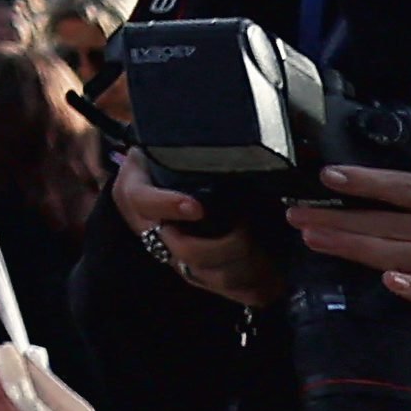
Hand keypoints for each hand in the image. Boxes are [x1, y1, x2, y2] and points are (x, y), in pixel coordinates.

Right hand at [110, 146, 283, 308]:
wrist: (150, 193)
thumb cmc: (163, 163)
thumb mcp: (161, 146)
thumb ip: (179, 141)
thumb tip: (221, 118)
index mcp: (137, 194)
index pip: (146, 202)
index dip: (170, 206)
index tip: (197, 206)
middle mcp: (154, 233)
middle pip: (185, 250)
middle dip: (224, 244)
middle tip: (246, 225)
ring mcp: (176, 259)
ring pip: (209, 277)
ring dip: (242, 267)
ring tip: (265, 250)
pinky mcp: (199, 276)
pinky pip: (225, 292)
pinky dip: (253, 288)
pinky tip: (272, 278)